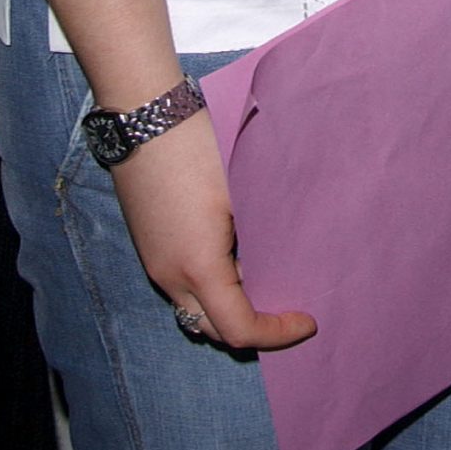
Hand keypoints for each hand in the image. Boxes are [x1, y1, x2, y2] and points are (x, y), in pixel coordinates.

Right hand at [109, 108, 315, 351]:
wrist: (143, 115)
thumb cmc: (199, 148)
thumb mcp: (244, 192)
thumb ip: (266, 234)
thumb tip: (293, 257)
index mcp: (198, 267)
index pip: (240, 329)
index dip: (277, 334)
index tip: (307, 320)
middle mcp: (170, 276)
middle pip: (214, 329)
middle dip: (252, 327)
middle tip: (287, 305)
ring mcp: (155, 262)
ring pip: (194, 309)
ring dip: (228, 307)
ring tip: (264, 279)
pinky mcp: (149, 245)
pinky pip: (182, 286)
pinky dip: (211, 288)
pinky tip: (234, 257)